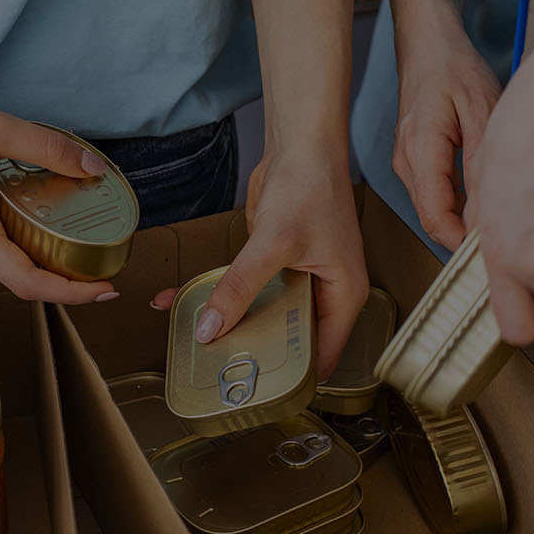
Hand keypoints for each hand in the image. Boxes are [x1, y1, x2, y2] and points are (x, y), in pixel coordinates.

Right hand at [0, 81, 120, 303]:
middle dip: (66, 279)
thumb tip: (92, 168)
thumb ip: (47, 148)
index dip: (68, 292)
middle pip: (21, 276)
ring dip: (48, 256)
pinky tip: (50, 214)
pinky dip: (29, 233)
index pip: (25, 281)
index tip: (103, 288)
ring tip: (86, 244)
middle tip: (106, 267)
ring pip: (10, 256)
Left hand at [151, 152, 368, 379]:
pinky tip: (189, 304)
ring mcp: (299, 280)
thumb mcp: (274, 241)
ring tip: (199, 344)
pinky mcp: (275, 266)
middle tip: (220, 372)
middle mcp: (326, 293)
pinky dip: (223, 297)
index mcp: (344, 296)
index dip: (293, 377)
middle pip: (290, 340)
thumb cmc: (312, 183)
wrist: (299, 142)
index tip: (258, 391)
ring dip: (234, 326)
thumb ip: (241, 285)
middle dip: (256, 353)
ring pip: (265, 317)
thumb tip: (211, 326)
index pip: (323, 356)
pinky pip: (249, 292)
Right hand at [392, 34, 500, 250]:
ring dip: (460, 219)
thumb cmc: (454, 67)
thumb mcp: (482, 109)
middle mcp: (406, 161)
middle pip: (431, 217)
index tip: (492, 249)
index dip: (461, 241)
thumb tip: (486, 212)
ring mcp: (405, 162)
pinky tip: (481, 197)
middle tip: (503, 240)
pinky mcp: (411, 160)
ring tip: (497, 220)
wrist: (428, 44)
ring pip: (431, 208)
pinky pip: (432, 193)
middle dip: (463, 235)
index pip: (434, 216)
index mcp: (421, 150)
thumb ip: (481, 164)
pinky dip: (455, 203)